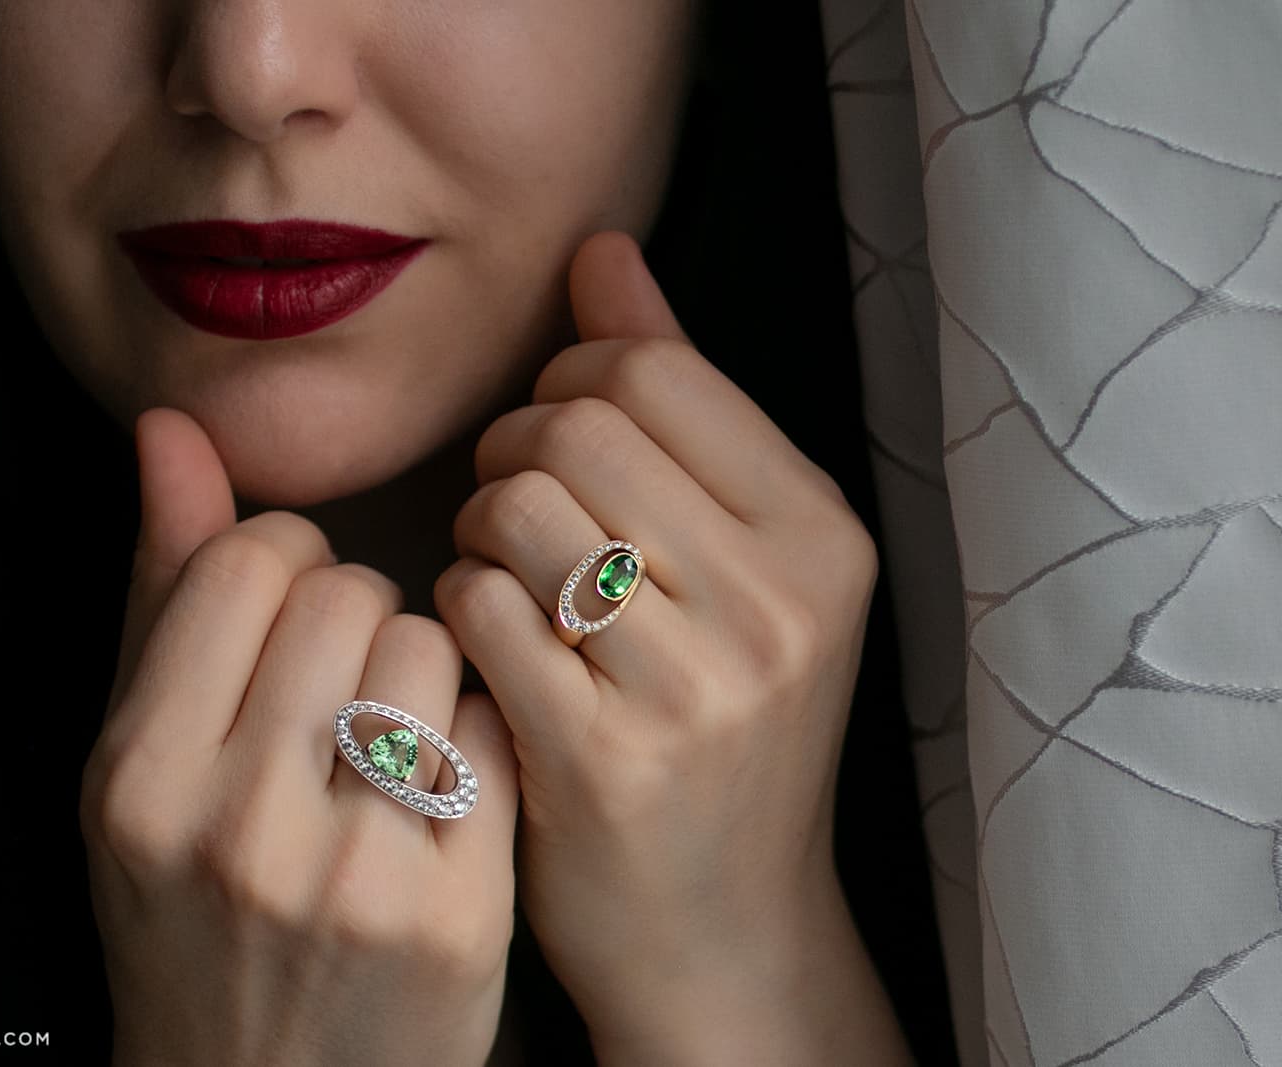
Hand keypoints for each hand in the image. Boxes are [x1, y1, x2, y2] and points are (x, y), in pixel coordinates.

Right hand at [78, 409, 518, 1066]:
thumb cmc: (197, 914)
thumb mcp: (141, 772)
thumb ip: (161, 597)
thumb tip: (171, 429)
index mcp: (139, 780)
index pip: (247, 563)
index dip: (288, 558)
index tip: (295, 602)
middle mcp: (238, 827)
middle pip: (352, 594)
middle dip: (359, 611)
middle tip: (347, 675)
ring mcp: (355, 876)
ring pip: (432, 645)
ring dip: (424, 665)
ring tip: (395, 725)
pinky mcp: (457, 914)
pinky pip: (494, 730)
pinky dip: (478, 731)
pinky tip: (446, 778)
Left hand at [433, 232, 909, 1062]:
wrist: (721, 927)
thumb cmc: (717, 726)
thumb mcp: (740, 561)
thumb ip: (675, 398)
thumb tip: (603, 251)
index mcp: (822, 536)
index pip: (650, 369)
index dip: (567, 386)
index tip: (557, 444)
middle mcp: (781, 603)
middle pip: (573, 424)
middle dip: (510, 451)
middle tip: (512, 517)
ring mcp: (700, 685)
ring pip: (515, 504)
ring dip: (477, 533)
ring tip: (505, 583)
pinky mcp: (607, 757)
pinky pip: (477, 607)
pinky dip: (459, 612)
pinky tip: (490, 652)